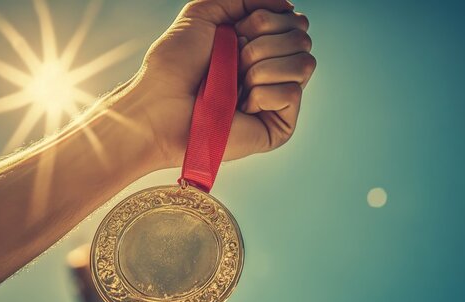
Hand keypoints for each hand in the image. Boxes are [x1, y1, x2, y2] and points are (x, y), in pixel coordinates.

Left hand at [120, 0, 315, 167]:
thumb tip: (288, 6)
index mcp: (260, 45)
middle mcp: (273, 71)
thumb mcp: (206, 12)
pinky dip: (262, 93)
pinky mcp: (279, 127)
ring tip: (235, 82)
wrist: (160, 103)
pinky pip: (291, 92)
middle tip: (232, 59)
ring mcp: (277, 100)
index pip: (295, 21)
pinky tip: (241, 105)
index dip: (265, 19)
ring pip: (304, 63)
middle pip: (303, 39)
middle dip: (262, 42)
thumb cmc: (175, 63)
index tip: (235, 31)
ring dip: (261, 66)